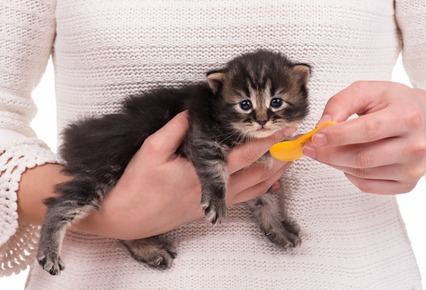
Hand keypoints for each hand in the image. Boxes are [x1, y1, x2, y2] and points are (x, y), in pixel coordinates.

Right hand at [74, 111, 295, 239]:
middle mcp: (214, 190)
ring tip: (289, 160)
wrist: (125, 218)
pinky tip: (267, 182)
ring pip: (254, 189)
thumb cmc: (135, 185)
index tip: (286, 130)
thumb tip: (193, 111)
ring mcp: (213, 203)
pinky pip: (243, 199)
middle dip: (280, 157)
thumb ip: (175, 129)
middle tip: (297, 144)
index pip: (245, 154)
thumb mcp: (151, 150)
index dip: (269, 141)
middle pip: (258, 173)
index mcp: (203, 172)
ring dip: (274, 174)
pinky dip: (259, 188)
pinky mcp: (207, 209)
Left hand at [302, 81, 425, 193]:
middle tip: (309, 148)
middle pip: (362, 158)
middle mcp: (415, 145)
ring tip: (326, 151)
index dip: (337, 136)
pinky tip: (347, 161)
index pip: (368, 130)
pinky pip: (368, 186)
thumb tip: (322, 125)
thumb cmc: (393, 104)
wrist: (423, 120)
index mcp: (408, 116)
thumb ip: (341, 103)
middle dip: (329, 154)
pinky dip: (349, 175)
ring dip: (335, 163)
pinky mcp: (407, 184)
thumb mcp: (367, 91)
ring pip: (361, 174)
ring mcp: (413, 168)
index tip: (315, 137)